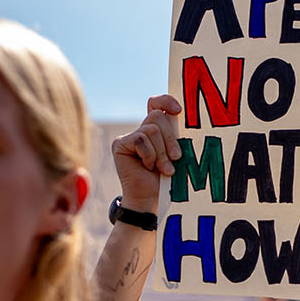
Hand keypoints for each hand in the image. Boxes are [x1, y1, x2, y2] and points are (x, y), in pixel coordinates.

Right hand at [109, 94, 182, 212]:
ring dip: (161, 152)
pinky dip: (149, 155)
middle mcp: (141, 130)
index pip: (157, 104)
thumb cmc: (167, 179)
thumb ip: (175, 135)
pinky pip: (141, 139)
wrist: (151, 199)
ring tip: (163, 169)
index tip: (179, 110)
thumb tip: (180, 116)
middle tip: (176, 158)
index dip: (166, 101)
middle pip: (157, 117)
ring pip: (152, 130)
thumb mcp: (175, 153)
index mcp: (156, 129)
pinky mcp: (120, 144)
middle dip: (170, 138)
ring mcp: (129, 137)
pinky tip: (147, 167)